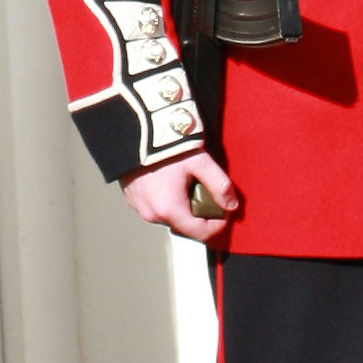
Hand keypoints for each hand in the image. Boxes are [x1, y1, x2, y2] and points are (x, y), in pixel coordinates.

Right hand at [124, 148, 241, 240]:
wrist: (138, 129)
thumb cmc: (168, 146)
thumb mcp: (200, 162)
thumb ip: (219, 185)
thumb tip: (232, 205)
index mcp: (170, 209)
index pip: (201, 233)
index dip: (218, 225)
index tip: (224, 210)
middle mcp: (152, 214)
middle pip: (184, 226)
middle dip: (198, 213)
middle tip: (203, 189)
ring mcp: (139, 208)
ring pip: (168, 217)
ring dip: (180, 207)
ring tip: (185, 183)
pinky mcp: (131, 199)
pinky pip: (153, 207)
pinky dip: (164, 200)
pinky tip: (169, 181)